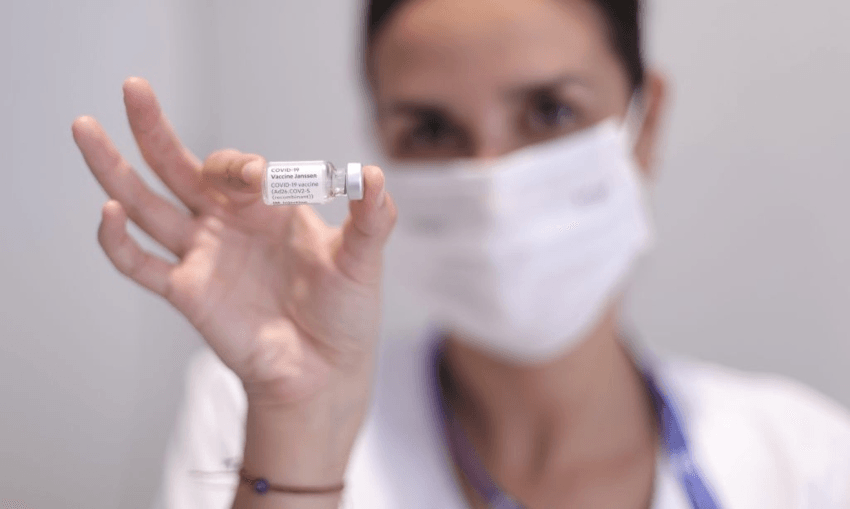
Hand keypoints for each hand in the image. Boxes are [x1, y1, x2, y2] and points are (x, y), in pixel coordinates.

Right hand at [72, 77, 396, 409]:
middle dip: (154, 129)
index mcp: (267, 208)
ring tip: (85, 128)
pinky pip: (141, 265)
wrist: (326, 371)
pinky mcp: (187, 293)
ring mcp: (203, 256)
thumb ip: (372, 218)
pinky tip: (107, 214)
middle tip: (133, 87)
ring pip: (147, 206)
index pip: (236, 170)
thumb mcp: (362, 260)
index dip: (239, 167)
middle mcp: (228, 224)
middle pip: (178, 168)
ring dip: (115, 170)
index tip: (257, 179)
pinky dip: (119, 243)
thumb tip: (372, 175)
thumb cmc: (345, 313)